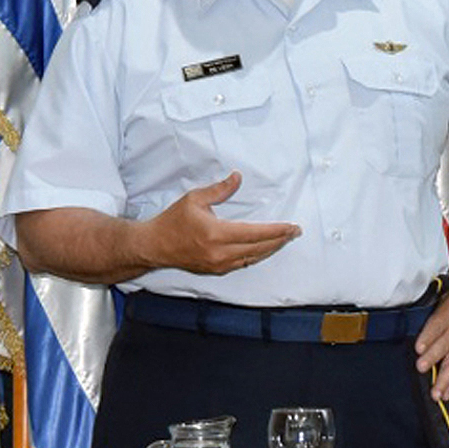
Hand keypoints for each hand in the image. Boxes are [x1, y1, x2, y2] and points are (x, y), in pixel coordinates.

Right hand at [139, 171, 299, 273]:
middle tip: (295, 232)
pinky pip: (243, 264)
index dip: (277, 231)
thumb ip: (219, 189)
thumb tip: (237, 177)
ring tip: (284, 239)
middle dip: (280, 240)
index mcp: (216, 234)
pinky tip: (265, 248)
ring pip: (253, 258)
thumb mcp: (195, 199)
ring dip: (271, 248)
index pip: (255, 234)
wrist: (153, 246)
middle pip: (259, 248)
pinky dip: (257, 255)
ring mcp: (219, 264)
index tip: (292, 227)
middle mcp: (220, 253)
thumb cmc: (172, 221)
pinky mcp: (216, 270)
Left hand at [414, 274, 448, 400]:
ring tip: (435, 393)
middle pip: (443, 348)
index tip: (419, 348)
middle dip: (431, 359)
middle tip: (422, 368)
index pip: (436, 328)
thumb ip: (438, 292)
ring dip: (443, 380)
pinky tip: (448, 392)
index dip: (426, 339)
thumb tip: (423, 291)